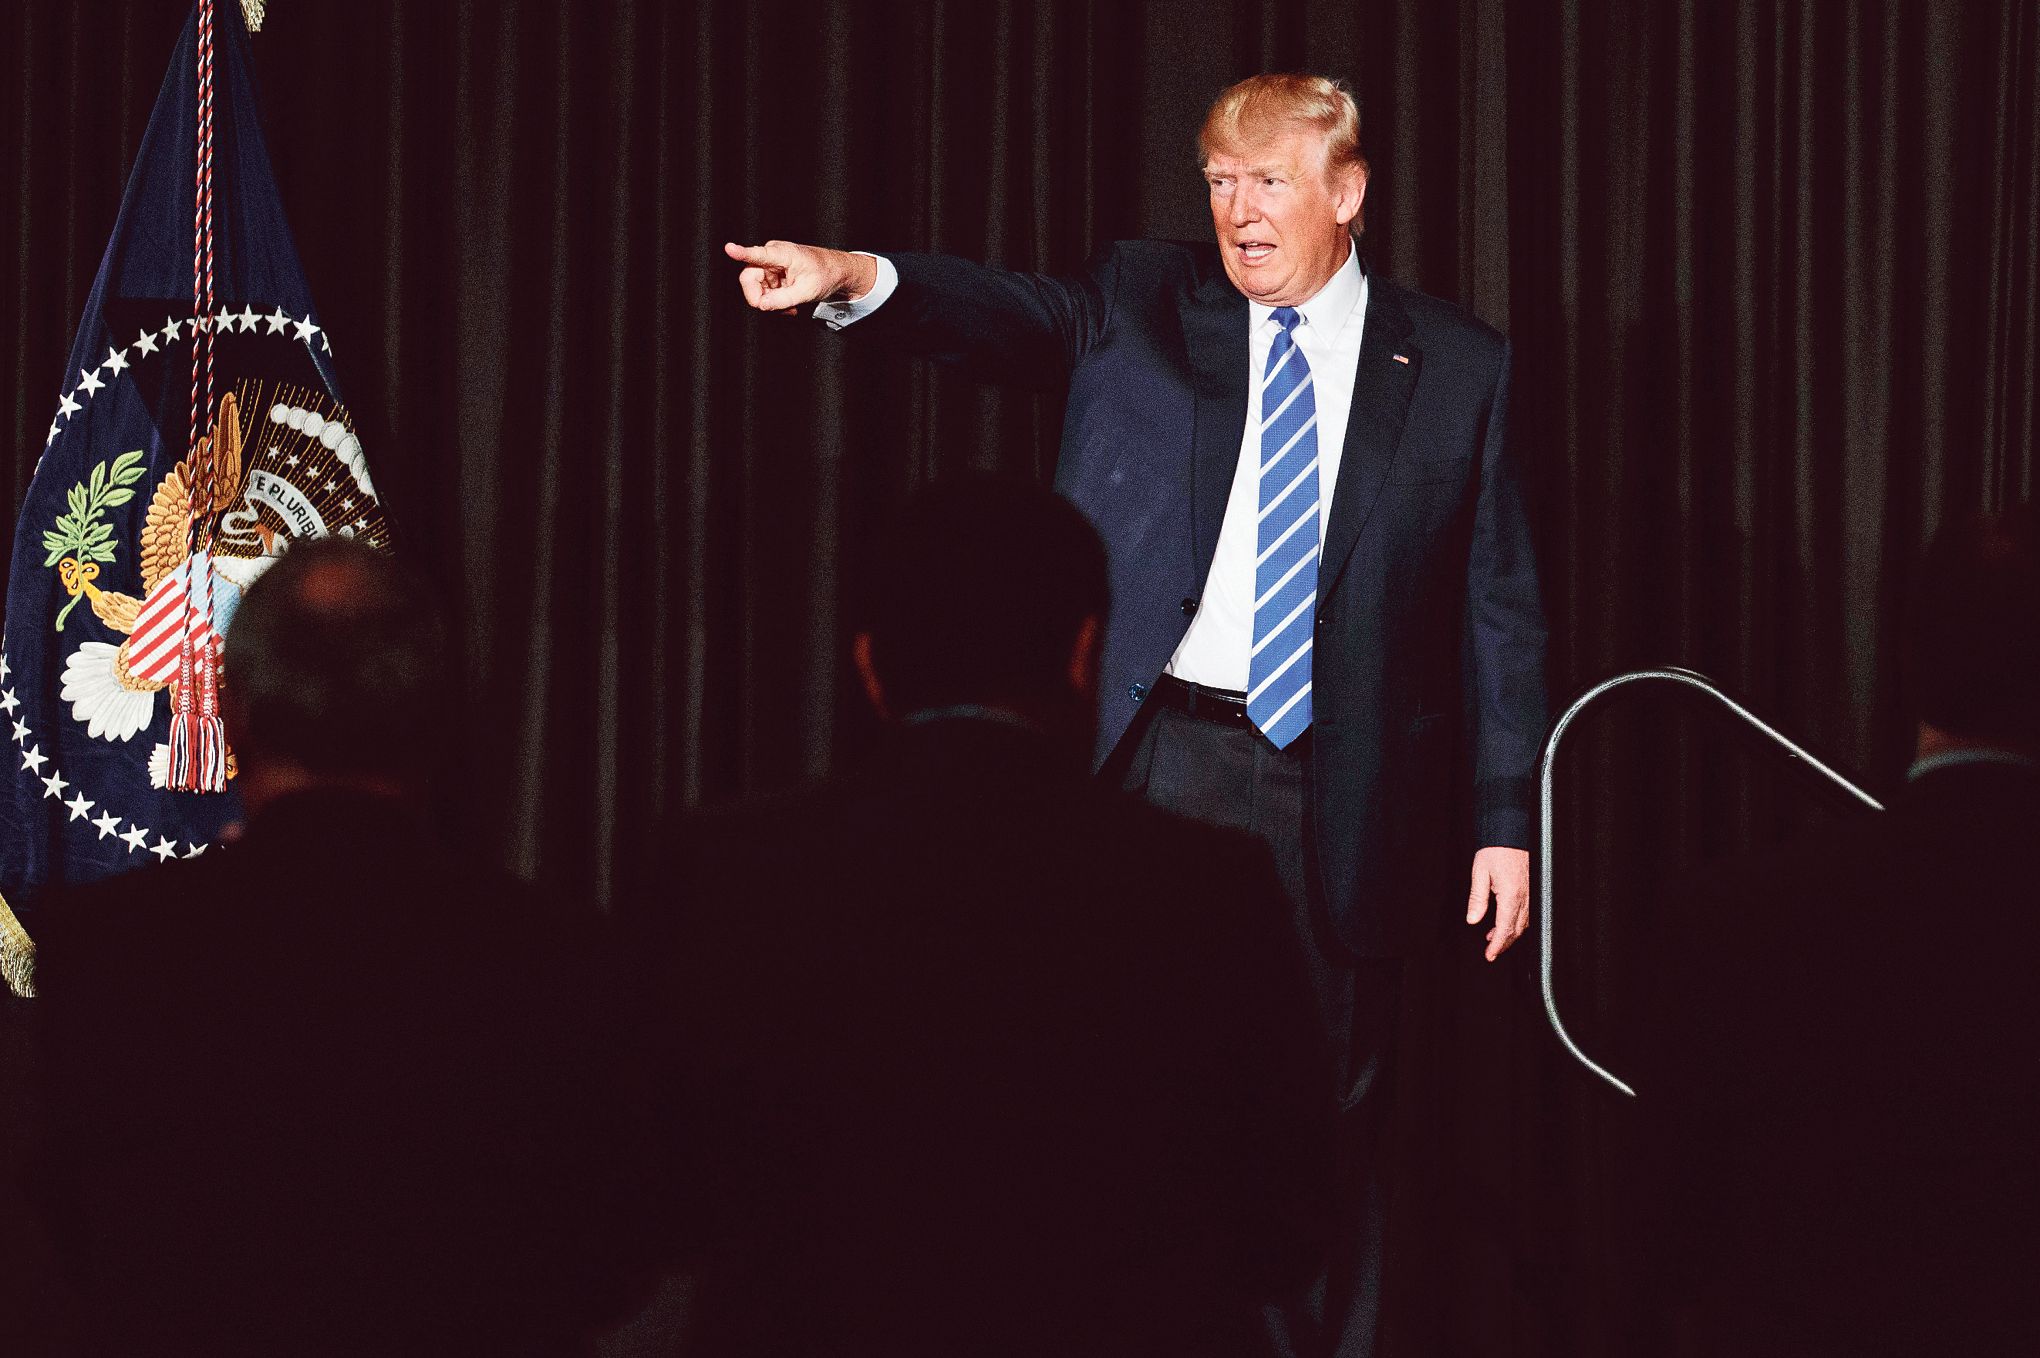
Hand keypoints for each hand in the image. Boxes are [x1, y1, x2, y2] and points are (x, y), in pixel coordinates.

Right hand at [724, 240, 875, 314]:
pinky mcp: (771, 273)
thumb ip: (783, 299)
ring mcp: (770, 264)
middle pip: (749, 279)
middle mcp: (771, 255)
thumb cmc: (825, 275)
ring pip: (756, 288)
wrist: (836, 271)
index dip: (741, 252)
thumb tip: (762, 305)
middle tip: (778, 309)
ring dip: (770, 302)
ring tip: (790, 307)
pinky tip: (789, 304)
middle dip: (760, 298)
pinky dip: (774, 301)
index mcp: (782, 254)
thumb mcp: (807, 291)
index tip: (729, 248)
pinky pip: (763, 290)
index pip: (758, 254)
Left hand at [1466, 846, 1530, 961]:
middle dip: (1503, 944)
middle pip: (1516, 930)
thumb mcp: (1480, 872)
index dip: (1497, 945)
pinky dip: (1516, 922)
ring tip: (1493, 939)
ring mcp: (1531, 894)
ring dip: (1509, 934)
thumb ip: (1477, 899)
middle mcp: (1525, 897)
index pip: (1505, 928)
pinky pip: (1526, 912)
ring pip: (1523, 923)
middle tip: (1491, 953)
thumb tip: (1473, 919)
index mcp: (1511, 895)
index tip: (1489, 955)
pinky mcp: (1532, 889)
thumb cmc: (1497, 849)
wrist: (1512, 832)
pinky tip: (1505, 921)